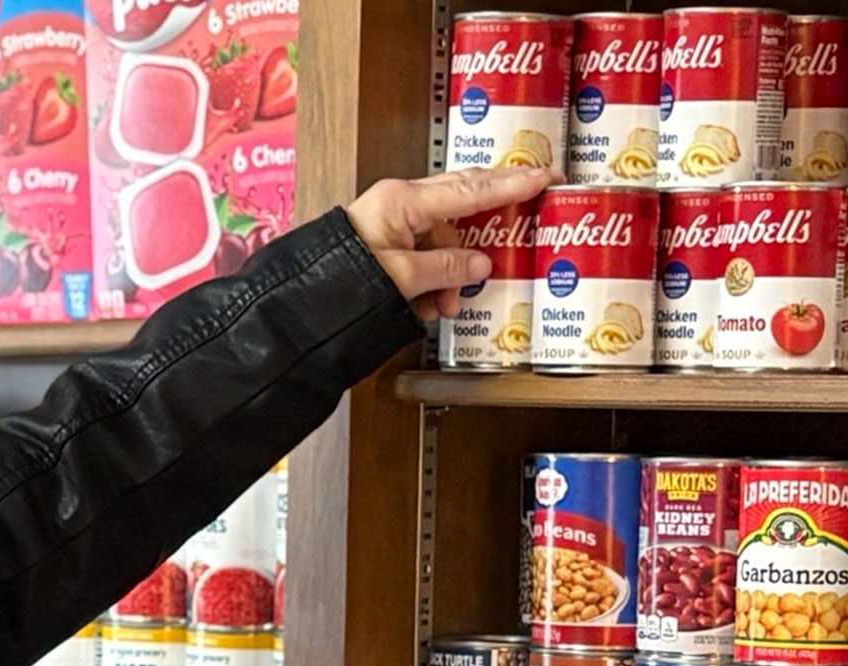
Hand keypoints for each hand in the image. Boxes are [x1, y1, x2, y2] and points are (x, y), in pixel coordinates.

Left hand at [346, 167, 552, 322]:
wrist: (302, 304)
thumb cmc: (340, 280)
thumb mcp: (403, 278)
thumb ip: (447, 268)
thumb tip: (480, 264)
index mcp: (403, 200)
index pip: (470, 189)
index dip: (511, 185)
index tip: (545, 177)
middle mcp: (399, 203)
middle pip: (461, 203)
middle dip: (490, 222)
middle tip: (529, 213)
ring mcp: (392, 221)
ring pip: (443, 240)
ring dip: (452, 274)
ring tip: (449, 305)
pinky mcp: (385, 243)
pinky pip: (424, 256)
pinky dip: (433, 281)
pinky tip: (430, 307)